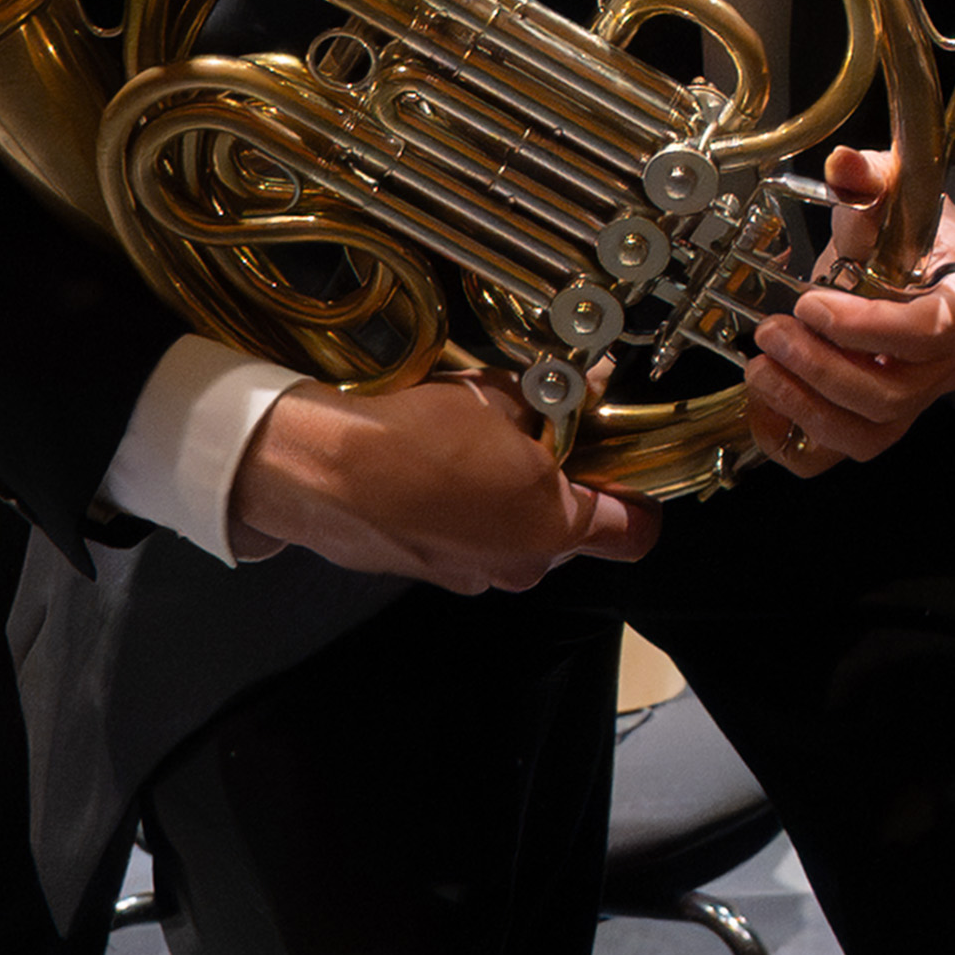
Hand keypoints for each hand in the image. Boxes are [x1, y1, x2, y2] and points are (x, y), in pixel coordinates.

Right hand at [234, 376, 651, 593]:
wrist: (316, 472)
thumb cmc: (415, 437)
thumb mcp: (497, 397)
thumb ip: (556, 395)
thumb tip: (598, 378)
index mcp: (554, 529)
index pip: (634, 533)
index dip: (637, 498)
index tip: (623, 464)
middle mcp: (519, 566)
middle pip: (572, 533)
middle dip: (562, 487)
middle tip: (541, 434)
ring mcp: (470, 577)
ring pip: (516, 538)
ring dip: (509, 499)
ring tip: (479, 446)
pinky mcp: (427, 574)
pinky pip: (467, 543)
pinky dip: (464, 513)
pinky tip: (436, 470)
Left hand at [731, 146, 954, 475]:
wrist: (907, 267)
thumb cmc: (909, 237)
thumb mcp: (892, 197)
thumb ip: (868, 179)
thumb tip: (843, 163)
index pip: (930, 332)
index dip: (868, 326)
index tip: (812, 302)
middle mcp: (948, 366)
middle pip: (892, 394)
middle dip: (821, 367)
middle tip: (773, 330)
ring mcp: (913, 403)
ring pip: (866, 433)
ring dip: (804, 403)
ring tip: (761, 365)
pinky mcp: (873, 424)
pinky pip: (837, 453)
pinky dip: (793, 437)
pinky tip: (764, 400)